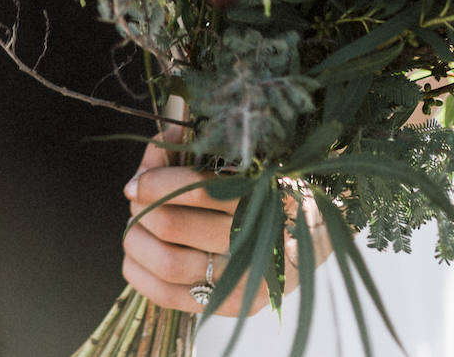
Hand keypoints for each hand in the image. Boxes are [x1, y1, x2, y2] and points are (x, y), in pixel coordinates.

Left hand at [122, 133, 328, 316]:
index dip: (156, 181)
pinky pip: (173, 297)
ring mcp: (248, 276)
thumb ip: (197, 149)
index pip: (196, 188)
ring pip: (169, 264)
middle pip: (174, 226)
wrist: (318, 231)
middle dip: (143, 210)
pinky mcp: (237, 304)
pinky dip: (143, 276)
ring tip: (134, 228)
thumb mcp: (247, 157)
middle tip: (136, 199)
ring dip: (138, 243)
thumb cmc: (274, 184)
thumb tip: (153, 151)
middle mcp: (260, 236)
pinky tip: (138, 257)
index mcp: (266, 190)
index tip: (138, 180)